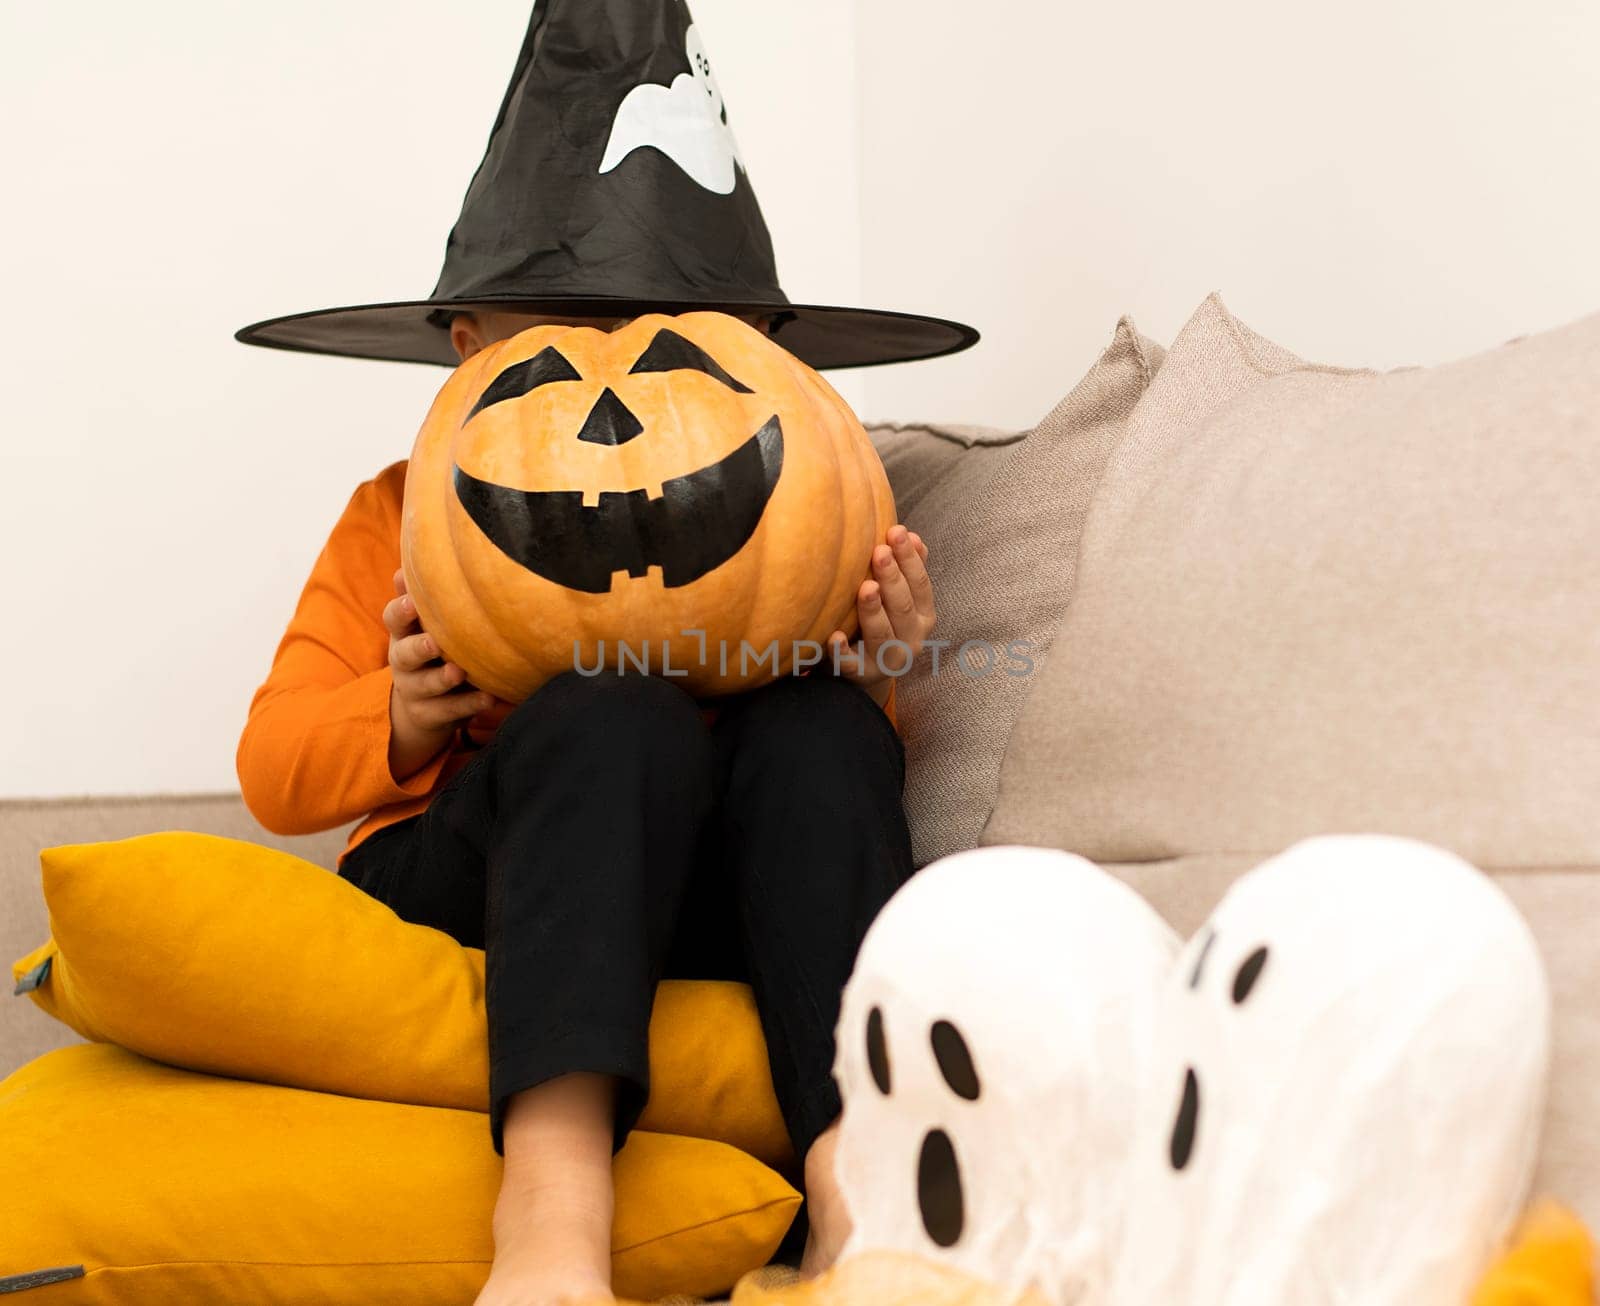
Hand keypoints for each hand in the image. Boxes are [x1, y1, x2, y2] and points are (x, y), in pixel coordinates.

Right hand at [384, 569, 492, 780]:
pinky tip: (489, 698)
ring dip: (442, 679)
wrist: (421, 707)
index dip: (401, 610)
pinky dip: (468, 705)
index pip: (394, 618)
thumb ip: (428, 593)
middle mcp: (402, 661)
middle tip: (435, 643)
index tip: (413, 602)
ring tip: (460, 672)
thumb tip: (426, 551)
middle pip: (403, 654)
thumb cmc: (432, 650)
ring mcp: (414, 690)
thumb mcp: (425, 622)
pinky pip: (448, 712)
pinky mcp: (429, 715)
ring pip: (423, 685)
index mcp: (402, 634)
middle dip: (418, 648)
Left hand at [828, 525, 934, 706]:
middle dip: (893, 578)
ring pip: (882, 635)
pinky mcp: (860, 674)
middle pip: (903, 607)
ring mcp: (887, 660)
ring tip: (865, 587)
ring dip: (874, 611)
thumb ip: (908, 570)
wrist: (867, 671)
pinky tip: (833, 636)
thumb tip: (911, 535)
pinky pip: (850, 664)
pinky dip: (842, 651)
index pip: (920, 585)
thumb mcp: (900, 598)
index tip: (896, 532)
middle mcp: (912, 640)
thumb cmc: (883, 623)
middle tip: (879, 551)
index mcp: (923, 617)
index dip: (910, 559)